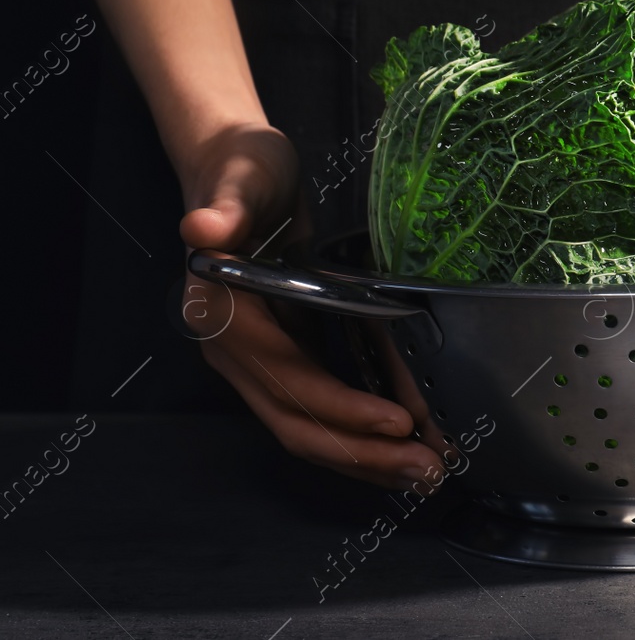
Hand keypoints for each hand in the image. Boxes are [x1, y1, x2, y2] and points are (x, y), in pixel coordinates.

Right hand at [177, 122, 444, 489]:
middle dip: (363, 453)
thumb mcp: (241, 177)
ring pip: (308, 428)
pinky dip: (358, 433)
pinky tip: (401, 444)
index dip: (342, 408)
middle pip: (298, 423)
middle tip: (428, 470)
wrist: (232, 168)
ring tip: (425, 471)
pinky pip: (318, 410)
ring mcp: (257, 361)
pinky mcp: (282, 357)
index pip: (288, 381)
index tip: (399, 422)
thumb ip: (224, 206)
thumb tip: (202, 228)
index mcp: (224, 317)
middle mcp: (234, 352)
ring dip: (365, 456)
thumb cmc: (241, 171)